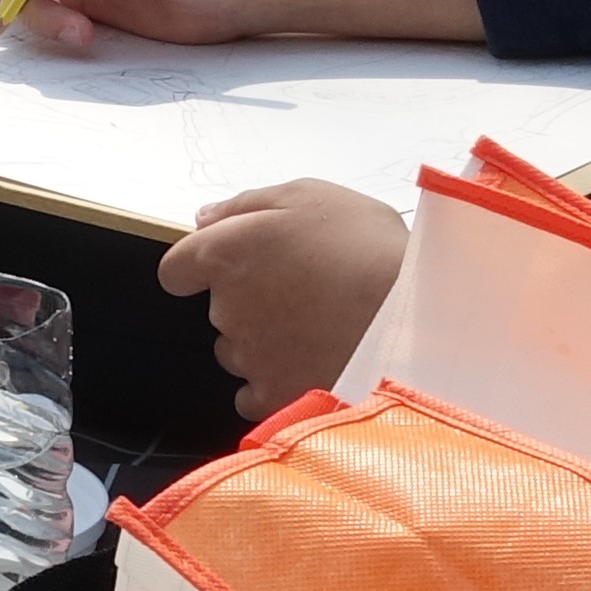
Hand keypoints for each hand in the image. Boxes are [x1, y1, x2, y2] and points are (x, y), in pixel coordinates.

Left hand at [156, 181, 405, 420]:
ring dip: (262, 342)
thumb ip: (247, 205)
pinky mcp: (273, 395)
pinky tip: (306, 368)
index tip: (231, 267)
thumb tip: (204, 219)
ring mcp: (247, 355)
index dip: (200, 268)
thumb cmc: (366, 246)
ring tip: (318, 329)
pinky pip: (253, 394)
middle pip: (220, 309)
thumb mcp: (310, 196)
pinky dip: (271, 384)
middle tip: (306, 290)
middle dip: (250, 300)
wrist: (414, 316)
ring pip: (237, 350)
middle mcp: (225, 307)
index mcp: (225, 253)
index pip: (176, 269)